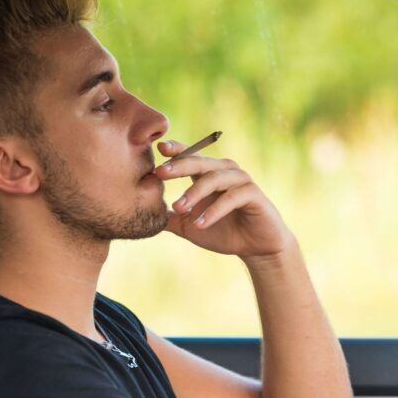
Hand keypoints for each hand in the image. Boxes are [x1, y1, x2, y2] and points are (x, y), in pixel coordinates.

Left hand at [154, 140, 297, 259]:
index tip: (157, 149)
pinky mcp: (253, 195)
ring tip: (179, 207)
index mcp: (209, 174)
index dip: (175, 150)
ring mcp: (240, 181)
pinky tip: (200, 223)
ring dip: (195, 192)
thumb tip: (142, 215)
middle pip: (199, 162)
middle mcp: (225, 172)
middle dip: (179, 165)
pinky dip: (214, 210)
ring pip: (214, 178)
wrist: (256, 248)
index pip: (190, 156)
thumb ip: (170, 218)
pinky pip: (231, 198)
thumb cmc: (224, 232)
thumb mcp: (190, 225)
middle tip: (159, 172)